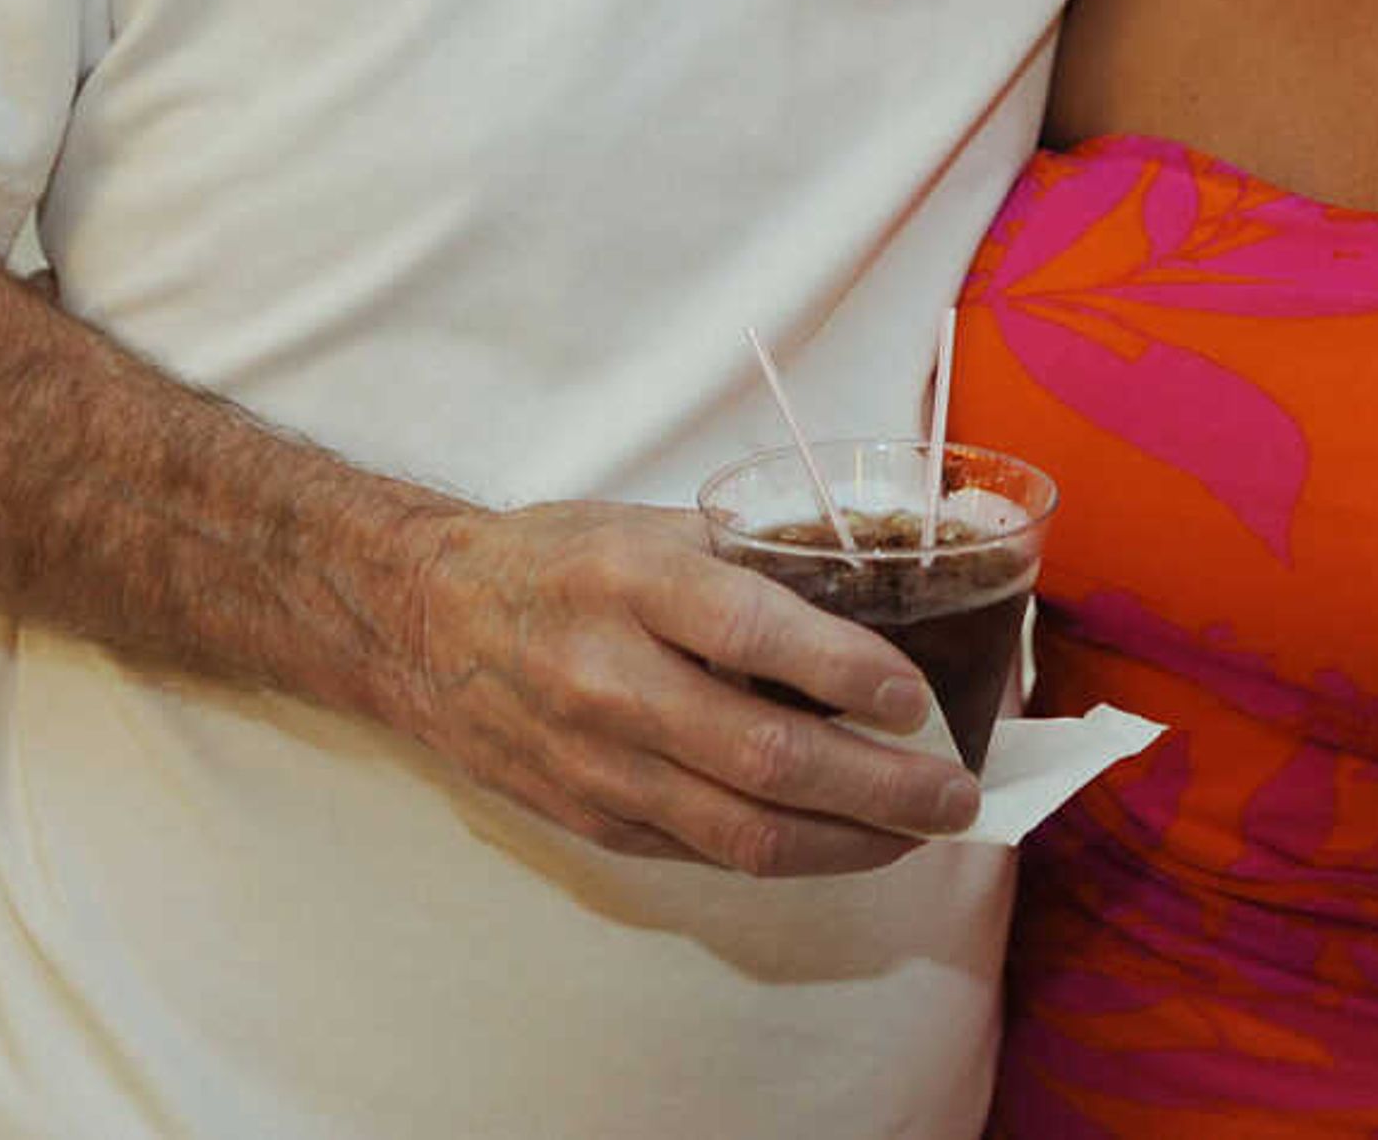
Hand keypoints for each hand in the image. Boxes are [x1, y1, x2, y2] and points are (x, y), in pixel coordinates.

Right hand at [375, 496, 980, 876]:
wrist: (422, 623)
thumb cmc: (556, 561)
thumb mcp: (650, 526)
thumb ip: (754, 558)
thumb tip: (881, 584)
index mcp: (632, 583)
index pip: (754, 631)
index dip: (847, 672)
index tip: (919, 696)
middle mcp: (609, 680)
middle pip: (765, 756)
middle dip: (882, 787)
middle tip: (956, 795)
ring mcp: (596, 764)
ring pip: (743, 830)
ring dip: (851, 842)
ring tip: (921, 832)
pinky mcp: (590, 819)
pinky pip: (706, 851)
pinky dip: (787, 851)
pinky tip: (843, 838)